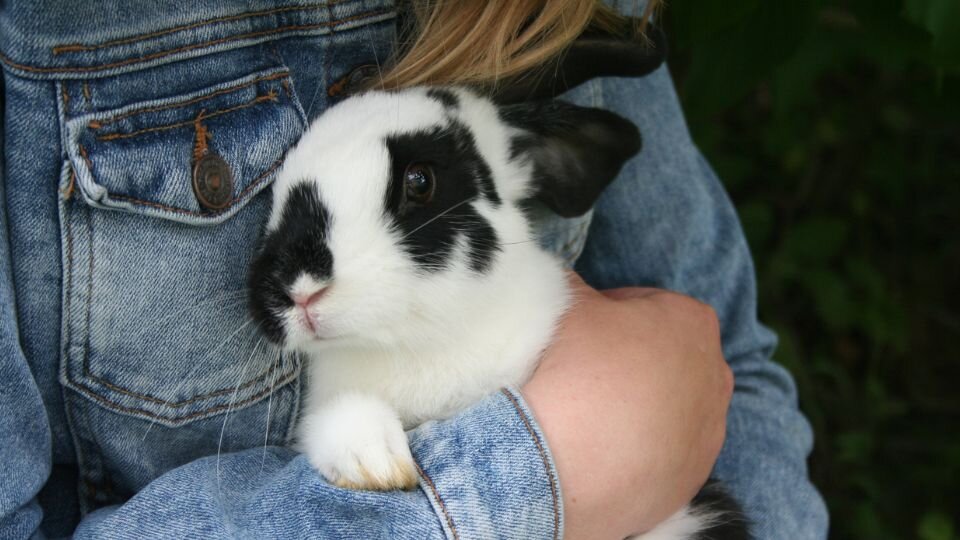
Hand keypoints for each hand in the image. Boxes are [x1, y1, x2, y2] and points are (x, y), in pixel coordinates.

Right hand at [522, 273, 733, 538]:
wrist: (560, 461)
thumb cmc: (573, 369)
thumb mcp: (567, 303)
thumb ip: (574, 283)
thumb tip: (570, 281)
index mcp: (692, 321)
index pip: (650, 305)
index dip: (612, 311)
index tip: (583, 327)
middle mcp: (715, 376)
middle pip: (667, 357)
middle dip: (634, 360)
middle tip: (585, 369)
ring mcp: (707, 433)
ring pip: (670, 409)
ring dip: (639, 407)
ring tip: (591, 414)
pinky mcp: (692, 480)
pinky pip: (664, 456)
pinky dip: (638, 451)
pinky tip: (600, 451)